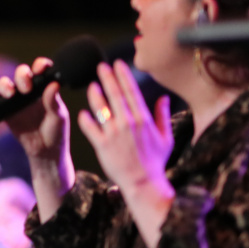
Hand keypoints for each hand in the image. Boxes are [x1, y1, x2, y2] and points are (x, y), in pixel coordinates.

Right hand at [0, 57, 70, 166]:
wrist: (44, 152)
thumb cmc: (55, 132)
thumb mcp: (58, 118)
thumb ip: (53, 102)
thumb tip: (53, 85)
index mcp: (44, 88)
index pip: (40, 70)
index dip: (39, 65)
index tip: (40, 68)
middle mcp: (28, 91)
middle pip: (21, 74)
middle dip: (21, 76)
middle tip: (25, 89)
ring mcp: (15, 101)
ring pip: (5, 86)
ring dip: (4, 85)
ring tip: (8, 94)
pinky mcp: (3, 113)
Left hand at [75, 61, 174, 203]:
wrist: (143, 183)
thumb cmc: (155, 162)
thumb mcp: (165, 138)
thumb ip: (162, 116)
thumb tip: (163, 98)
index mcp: (143, 119)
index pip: (132, 91)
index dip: (123, 76)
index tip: (118, 64)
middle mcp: (128, 123)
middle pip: (115, 95)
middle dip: (107, 78)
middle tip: (101, 65)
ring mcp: (114, 134)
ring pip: (101, 108)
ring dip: (95, 95)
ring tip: (91, 85)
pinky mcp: (102, 145)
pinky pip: (90, 128)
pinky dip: (86, 119)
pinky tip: (83, 112)